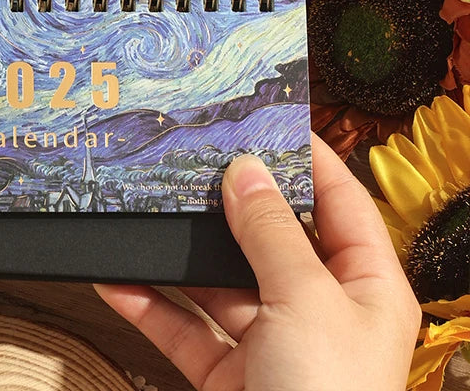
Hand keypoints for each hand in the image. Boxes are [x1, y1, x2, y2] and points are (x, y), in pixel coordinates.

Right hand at [95, 135, 420, 390]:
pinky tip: (119, 278)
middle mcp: (320, 310)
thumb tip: (246, 170)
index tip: (263, 119)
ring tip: (149, 210)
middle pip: (269, 236)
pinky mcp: (230, 374)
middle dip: (228, 202)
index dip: (305, 157)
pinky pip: (185, 326)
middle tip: (192, 158)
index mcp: (365, 285)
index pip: (338, 199)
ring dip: (180, 254)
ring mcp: (272, 343)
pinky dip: (150, 303)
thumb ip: (270, 231)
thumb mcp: (304, 299)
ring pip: (219, 280)